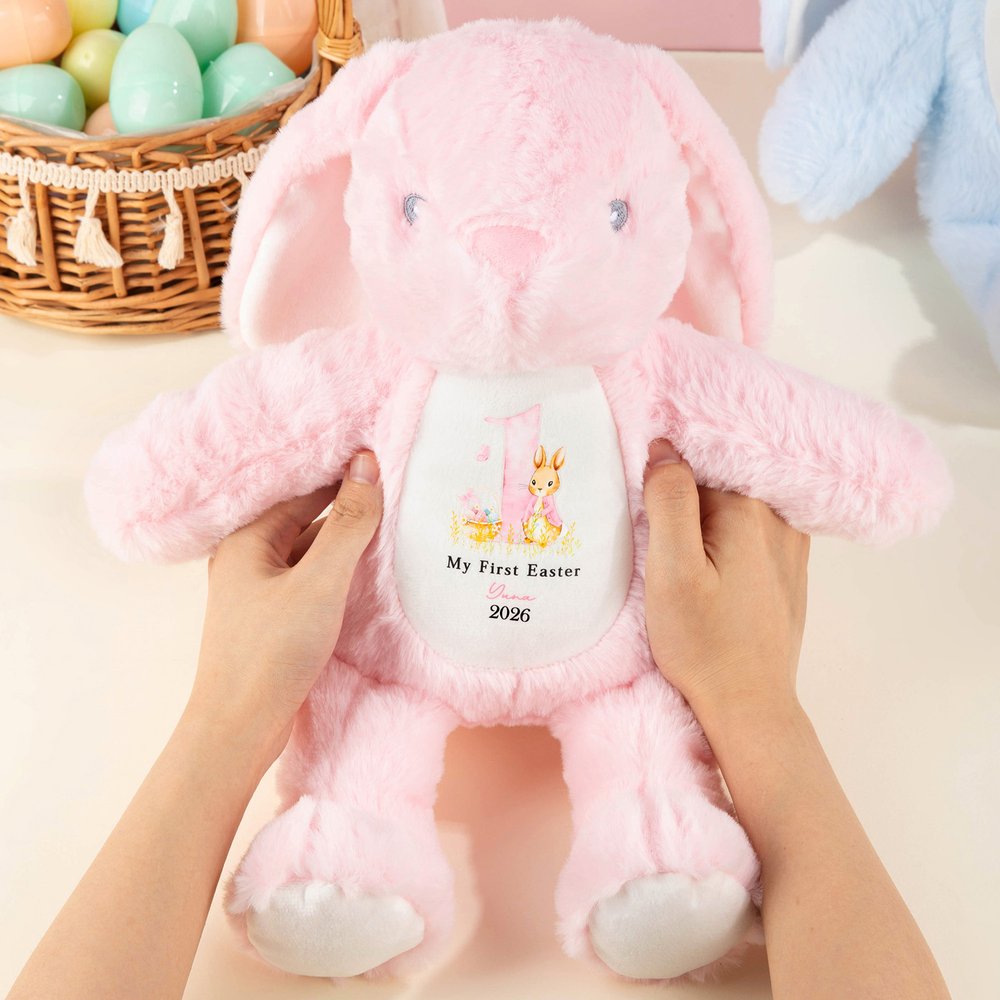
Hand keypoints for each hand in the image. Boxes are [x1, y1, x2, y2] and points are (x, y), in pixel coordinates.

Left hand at [185, 452, 381, 771]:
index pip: (303, 492)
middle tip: (399, 493)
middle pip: (306, 521)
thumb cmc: (272, 652)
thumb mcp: (320, 582)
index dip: (344, 477)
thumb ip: (348, 524)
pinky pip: (310, 583)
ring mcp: (258, 593)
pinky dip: (338, 575)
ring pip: (310, 554)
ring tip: (394, 530)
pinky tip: (369, 575)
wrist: (239, 730)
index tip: (386, 461)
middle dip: (349, 511)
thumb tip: (366, 463)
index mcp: (246, 540)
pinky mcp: (272, 621)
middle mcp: (247, 560)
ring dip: (346, 546)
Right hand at [643, 439, 809, 721]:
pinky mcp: (788, 570)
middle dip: (684, 499)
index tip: (643, 506)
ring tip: (681, 553)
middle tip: (655, 535)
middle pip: (716, 484)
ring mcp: (790, 545)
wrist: (749, 707)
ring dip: (705, 519)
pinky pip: (752, 531)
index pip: (694, 466)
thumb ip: (669, 502)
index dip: (663, 480)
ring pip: (734, 507)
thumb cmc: (704, 645)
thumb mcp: (671, 572)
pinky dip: (726, 536)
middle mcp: (778, 520)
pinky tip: (709, 566)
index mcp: (748, 511)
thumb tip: (663, 448)